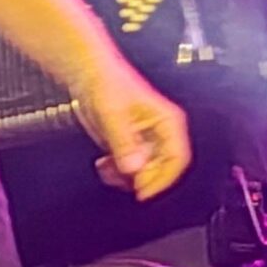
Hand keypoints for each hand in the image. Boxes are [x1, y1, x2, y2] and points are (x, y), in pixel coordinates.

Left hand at [72, 59, 191, 200]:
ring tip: (108, 168)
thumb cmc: (107, 83)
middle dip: (140, 178)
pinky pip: (130, 170)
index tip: (143, 190)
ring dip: (126, 178)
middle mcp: (161, 134)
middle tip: (120, 177)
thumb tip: (133, 168)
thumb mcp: (114, 114)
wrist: (88, 75)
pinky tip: (104, 164)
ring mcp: (145, 142)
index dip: (163, 179)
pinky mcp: (131, 147)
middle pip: (161, 170)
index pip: (178, 159)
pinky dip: (117, 173)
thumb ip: (124, 142)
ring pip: (144, 173)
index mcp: (169, 122)